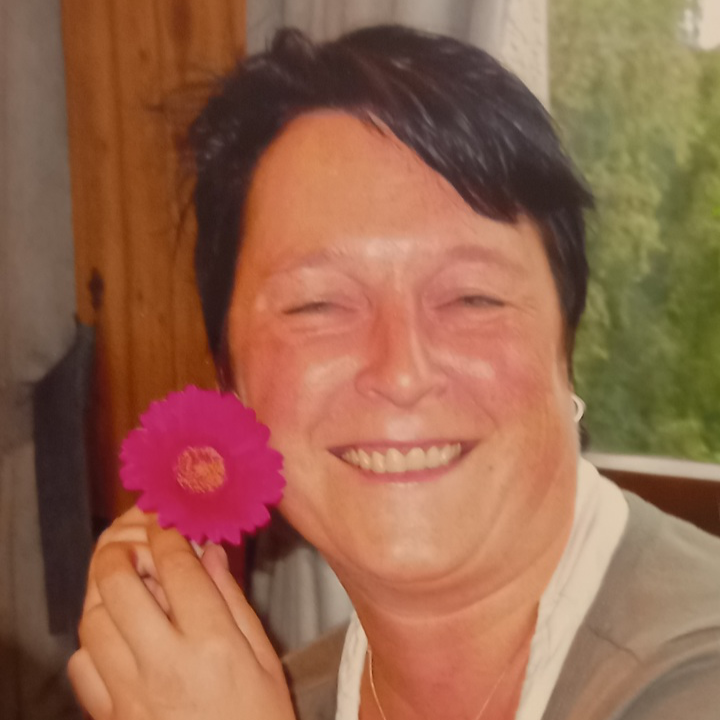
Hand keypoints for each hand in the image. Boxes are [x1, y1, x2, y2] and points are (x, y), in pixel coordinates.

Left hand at [68, 507, 295, 719]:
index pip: (175, 564)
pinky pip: (83, 665)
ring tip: (128, 582)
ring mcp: (128, 693)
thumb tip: (209, 552)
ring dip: (104, 590)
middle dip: (121, 546)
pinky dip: (93, 639)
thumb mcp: (264, 657)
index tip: (170, 519)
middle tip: (136, 538)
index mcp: (211, 641)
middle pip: (118, 582)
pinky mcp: (111, 718)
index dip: (169, 530)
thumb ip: (232, 600)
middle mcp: (162, 661)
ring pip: (92, 619)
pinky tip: (119, 634)